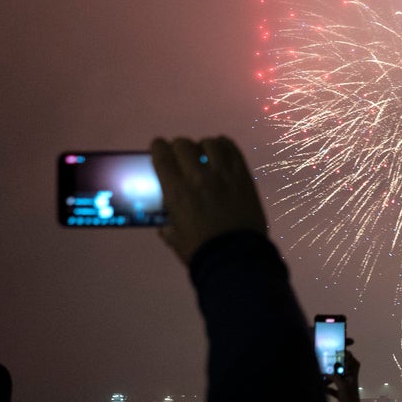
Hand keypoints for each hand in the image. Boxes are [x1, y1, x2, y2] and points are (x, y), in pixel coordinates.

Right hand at [150, 136, 267, 263]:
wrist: (236, 258)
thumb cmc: (202, 251)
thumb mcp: (176, 239)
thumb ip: (169, 228)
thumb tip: (166, 226)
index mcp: (176, 192)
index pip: (162, 155)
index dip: (158, 147)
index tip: (159, 148)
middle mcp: (198, 177)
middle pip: (184, 144)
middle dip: (179, 147)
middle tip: (181, 156)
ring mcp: (223, 175)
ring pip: (210, 143)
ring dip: (203, 146)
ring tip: (204, 155)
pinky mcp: (244, 177)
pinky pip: (233, 150)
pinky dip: (224, 145)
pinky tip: (221, 151)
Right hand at [326, 348, 368, 401]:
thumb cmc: (349, 400)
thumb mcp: (342, 386)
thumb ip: (335, 377)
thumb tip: (326, 371)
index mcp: (353, 377)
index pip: (354, 363)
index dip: (349, 356)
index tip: (342, 350)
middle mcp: (350, 381)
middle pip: (346, 369)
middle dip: (339, 364)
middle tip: (331, 359)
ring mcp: (346, 388)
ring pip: (339, 379)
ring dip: (332, 376)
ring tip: (324, 372)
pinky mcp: (342, 395)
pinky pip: (334, 389)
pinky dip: (328, 387)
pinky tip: (321, 387)